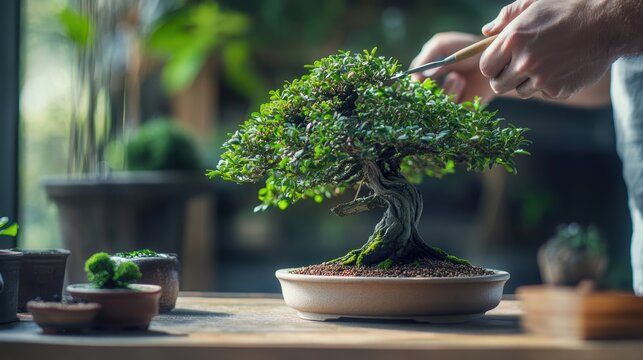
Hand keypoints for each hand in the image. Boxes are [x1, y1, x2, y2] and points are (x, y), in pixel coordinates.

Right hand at [411, 32, 496, 103]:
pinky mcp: (458, 108)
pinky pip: (448, 108)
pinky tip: (460, 82)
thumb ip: (427, 55)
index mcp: (423, 75)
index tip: (418, 80)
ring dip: (444, 90)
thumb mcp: (441, 45)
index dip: (412, 85)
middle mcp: (431, 89)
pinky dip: (452, 94)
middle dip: (427, 90)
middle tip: (437, 79)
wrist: (491, 57)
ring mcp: (445, 99)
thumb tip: (420, 75)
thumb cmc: (465, 49)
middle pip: (419, 99)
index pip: (410, 85)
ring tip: (456, 77)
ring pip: (434, 104)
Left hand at [479, 0, 615, 98]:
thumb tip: (486, 31)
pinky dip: (549, 85)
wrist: (607, 22)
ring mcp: (541, 78)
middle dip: (505, 78)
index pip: (486, 67)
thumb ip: (507, 17)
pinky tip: (561, 67)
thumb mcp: (534, 5)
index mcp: (512, 39)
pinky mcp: (558, 90)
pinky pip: (544, 93)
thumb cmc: (568, 9)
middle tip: (518, 69)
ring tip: (545, 63)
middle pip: (499, 85)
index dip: (492, 66)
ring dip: (528, 82)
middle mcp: (524, 62)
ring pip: (521, 91)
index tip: (500, 63)